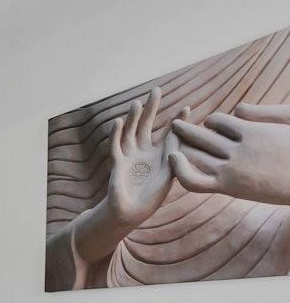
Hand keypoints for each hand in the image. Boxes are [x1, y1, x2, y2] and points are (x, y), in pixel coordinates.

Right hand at [103, 87, 175, 225]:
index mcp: (161, 156)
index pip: (170, 134)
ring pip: (131, 132)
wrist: (130, 212)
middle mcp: (145, 152)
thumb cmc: (151, 198)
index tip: (187, 108)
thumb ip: (173, 154)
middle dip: (152, 108)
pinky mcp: (118, 163)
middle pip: (147, 125)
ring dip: (134, 118)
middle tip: (156, 90)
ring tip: (137, 103)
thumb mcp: (168, 175)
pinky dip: (117, 134)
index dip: (178, 121)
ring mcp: (130, 156)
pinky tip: (119, 122)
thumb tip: (179, 134)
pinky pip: (116, 146)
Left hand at [169, 102, 289, 204]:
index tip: (212, 128)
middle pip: (200, 135)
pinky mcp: (228, 187)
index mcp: (253, 130)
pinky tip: (174, 161)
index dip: (211, 123)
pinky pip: (194, 181)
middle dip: (186, 131)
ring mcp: (232, 168)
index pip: (218, 121)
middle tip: (176, 128)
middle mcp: (239, 147)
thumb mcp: (289, 122)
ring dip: (181, 148)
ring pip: (193, 155)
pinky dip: (179, 171)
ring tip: (172, 144)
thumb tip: (237, 108)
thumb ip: (263, 114)